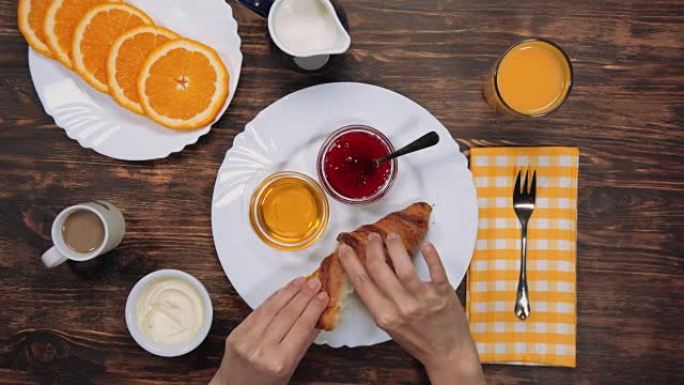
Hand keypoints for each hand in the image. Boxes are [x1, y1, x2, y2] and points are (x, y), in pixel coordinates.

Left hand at [210, 277, 328, 384]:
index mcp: (280, 361)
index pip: (302, 327)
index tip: (324, 296)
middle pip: (288, 314)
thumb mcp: (291, 368)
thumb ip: (304, 342)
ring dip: (289, 291)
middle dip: (304, 295)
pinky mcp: (237, 332)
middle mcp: (262, 349)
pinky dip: (273, 298)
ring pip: (273, 308)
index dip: (314, 308)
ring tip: (302, 282)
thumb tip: (318, 317)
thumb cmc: (265, 384)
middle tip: (315, 283)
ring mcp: (247, 339)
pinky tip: (283, 290)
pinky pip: (258, 310)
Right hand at [338, 233, 483, 384]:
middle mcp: (401, 308)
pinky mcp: (443, 295)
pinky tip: (426, 246)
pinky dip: (431, 257)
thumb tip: (365, 276)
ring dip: (395, 247)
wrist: (447, 354)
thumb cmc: (418, 339)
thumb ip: (378, 303)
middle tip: (372, 237)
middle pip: (379, 270)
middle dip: (372, 249)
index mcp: (384, 316)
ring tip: (391, 237)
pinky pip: (436, 272)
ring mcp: (422, 301)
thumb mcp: (390, 326)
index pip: (361, 283)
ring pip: (404, 268)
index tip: (344, 249)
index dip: (350, 262)